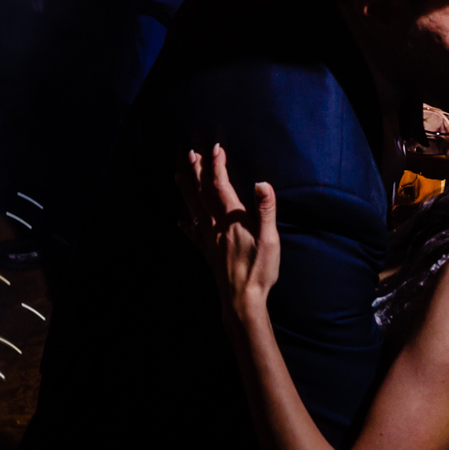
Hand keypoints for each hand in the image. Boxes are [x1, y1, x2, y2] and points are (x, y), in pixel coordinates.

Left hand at [179, 145, 280, 318]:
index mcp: (232, 220)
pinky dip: (186, 224)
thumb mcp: (270, 239)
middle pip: (203, 194)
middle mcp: (216, 227)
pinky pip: (193, 234)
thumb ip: (266, 210)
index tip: (216, 148)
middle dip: (197, 172)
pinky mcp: (208, 254)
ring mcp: (209, 240)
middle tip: (190, 154)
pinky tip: (180, 220)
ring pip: (194, 209)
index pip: (221, 186)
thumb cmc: (259, 271)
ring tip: (178, 175)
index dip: (217, 165)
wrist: (242, 301)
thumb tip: (261, 183)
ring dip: (187, 190)